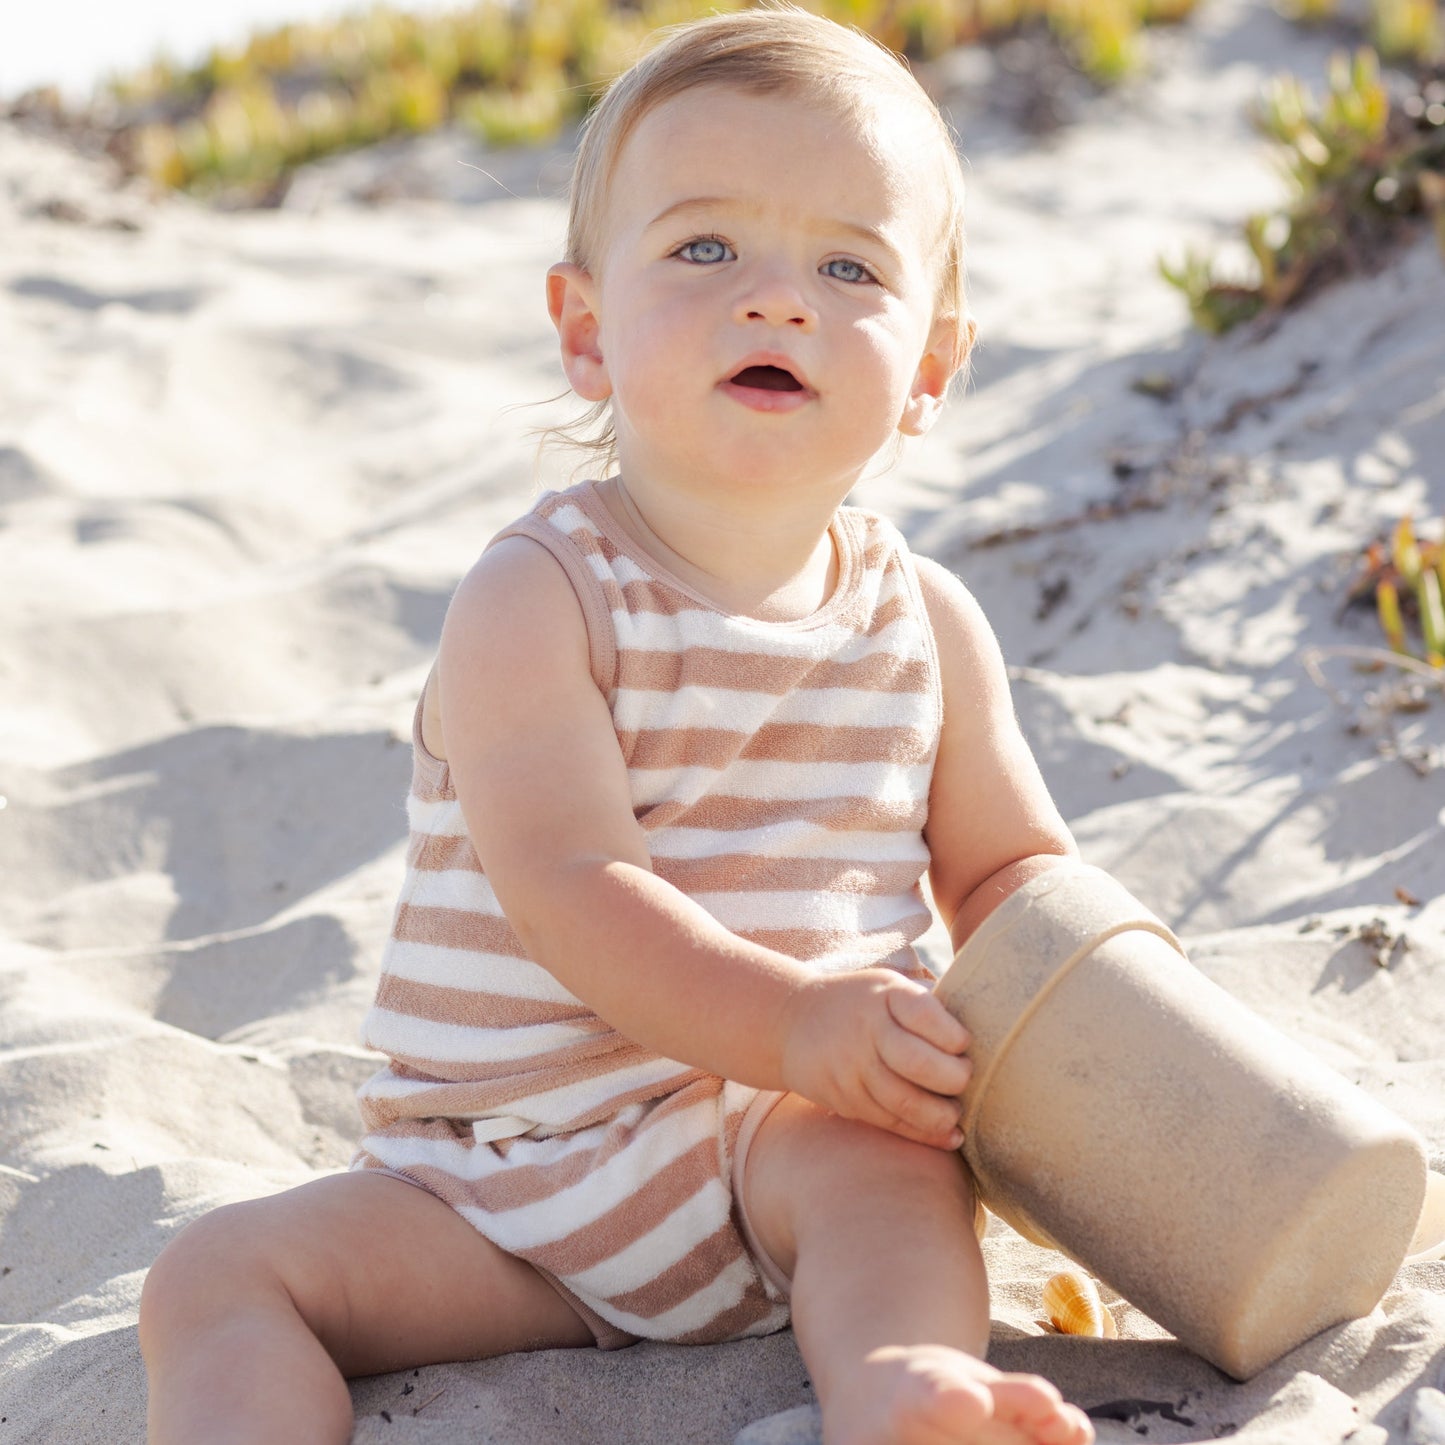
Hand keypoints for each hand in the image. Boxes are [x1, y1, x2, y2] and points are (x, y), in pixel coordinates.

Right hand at [779, 970, 972, 1148]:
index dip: (954, 1036)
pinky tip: (949, 1136)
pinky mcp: (846, 1099)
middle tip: (966, 1080)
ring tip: (957, 1112)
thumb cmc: (859, 1002)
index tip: (964, 1043)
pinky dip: (925, 1135)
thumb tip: (989, 1029)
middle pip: (918, 1064)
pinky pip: (890, 1123)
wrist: (790, 1021)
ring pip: (905, 1102)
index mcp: (883, 994)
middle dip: (954, 1078)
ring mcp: (852, 1067)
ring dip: (942, 1115)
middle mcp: (866, 1030)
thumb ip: (927, 1004)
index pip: (925, 1014)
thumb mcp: (888, 985)